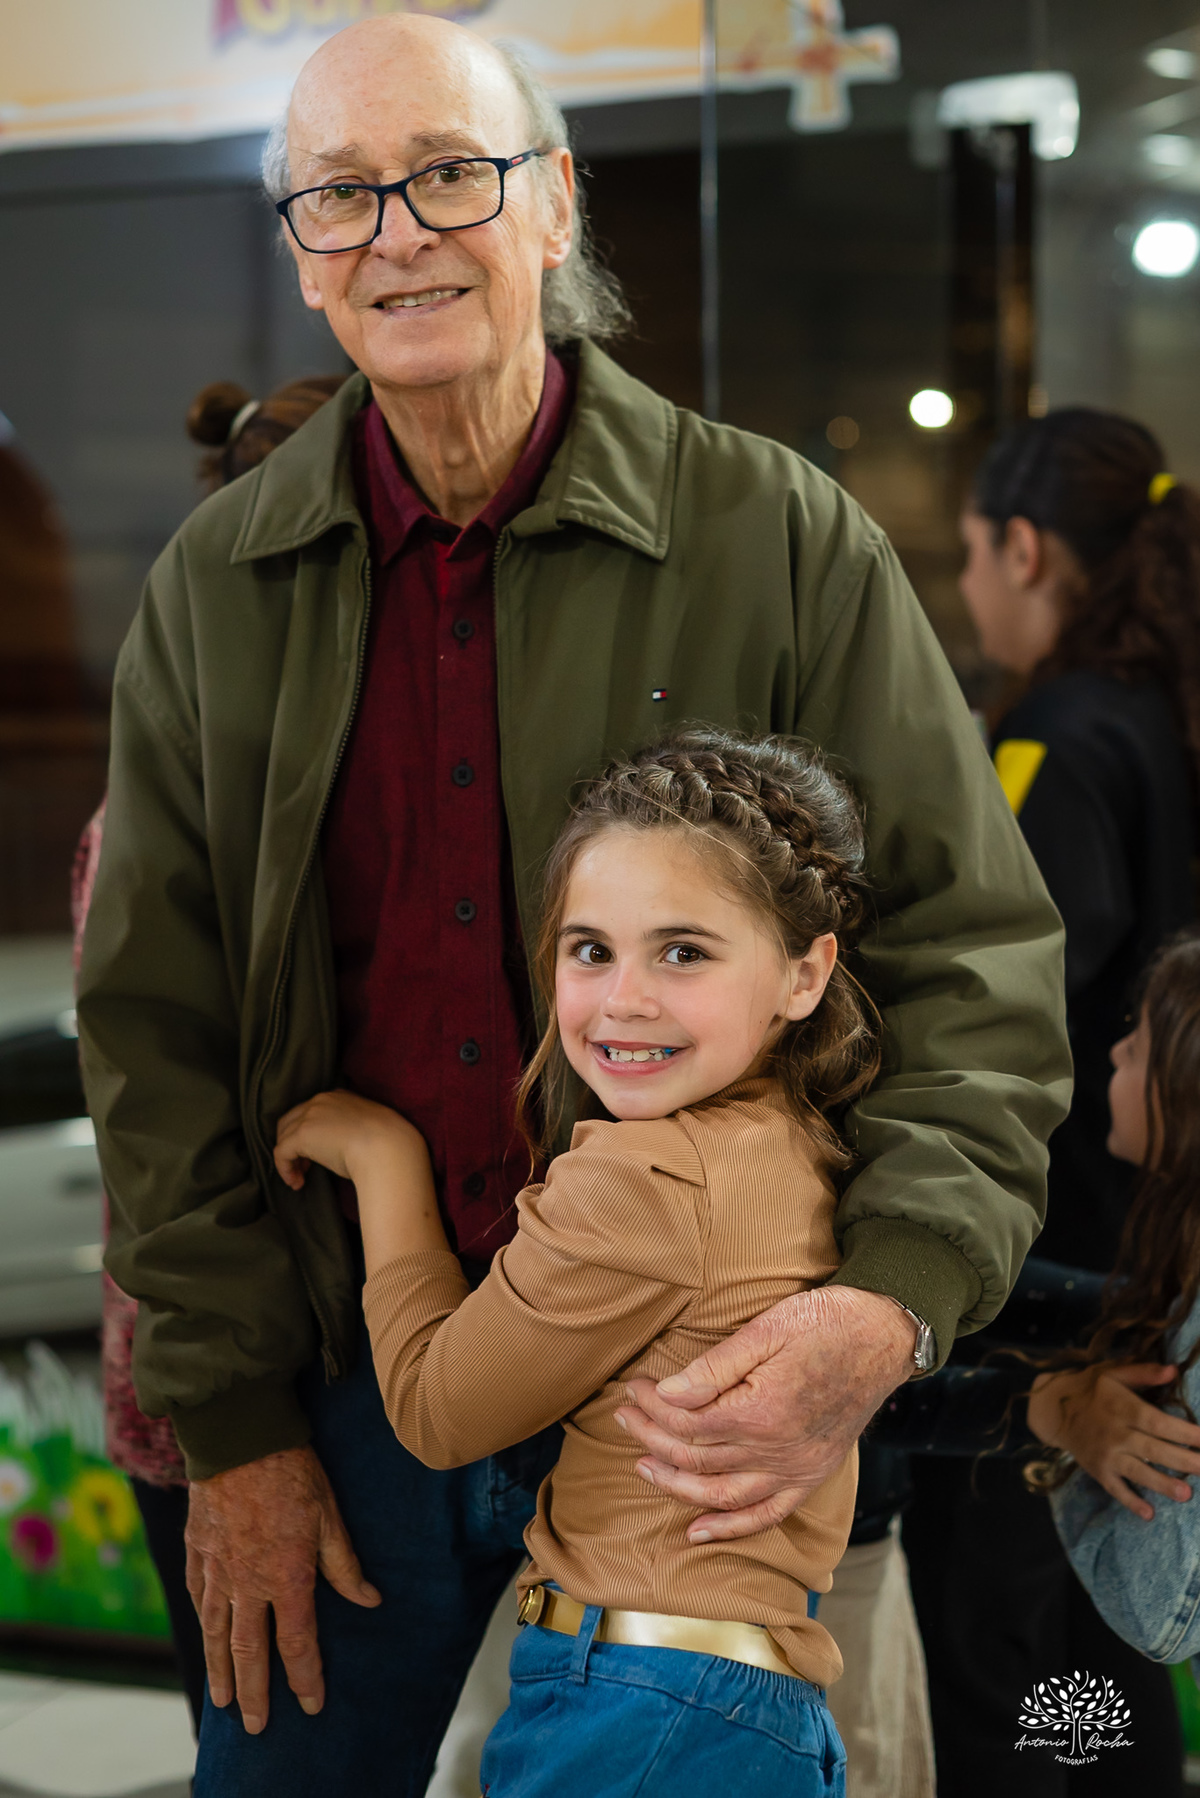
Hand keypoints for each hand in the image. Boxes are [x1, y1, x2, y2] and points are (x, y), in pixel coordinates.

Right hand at [185, 1445, 380, 1733]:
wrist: (239, 1436)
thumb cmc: (292, 1470)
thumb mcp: (330, 1516)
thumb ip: (345, 1565)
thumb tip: (370, 1600)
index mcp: (287, 1577)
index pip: (297, 1643)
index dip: (305, 1678)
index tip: (311, 1704)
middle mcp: (248, 1583)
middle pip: (250, 1652)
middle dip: (255, 1693)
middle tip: (255, 1726)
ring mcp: (217, 1569)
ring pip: (217, 1633)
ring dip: (220, 1670)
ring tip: (223, 1700)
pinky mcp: (197, 1550)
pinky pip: (199, 1598)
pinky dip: (203, 1624)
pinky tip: (206, 1637)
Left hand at [274, 1089, 426, 1189]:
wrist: (387, 1146)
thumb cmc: (384, 1142)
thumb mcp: (366, 1128)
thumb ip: (349, 1129)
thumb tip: (339, 1148)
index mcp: (338, 1096)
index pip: (311, 1111)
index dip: (309, 1133)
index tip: (316, 1154)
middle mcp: (320, 1100)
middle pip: (291, 1121)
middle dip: (293, 1144)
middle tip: (305, 1167)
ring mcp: (309, 1115)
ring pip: (284, 1136)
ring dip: (289, 1158)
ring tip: (300, 1178)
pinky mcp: (301, 1134)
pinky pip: (281, 1153)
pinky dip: (285, 1169)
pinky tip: (296, 1183)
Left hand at [614, 1286, 914, 1541]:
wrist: (885, 1334)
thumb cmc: (827, 1323)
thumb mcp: (766, 1329)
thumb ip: (715, 1367)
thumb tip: (667, 1392)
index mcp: (760, 1411)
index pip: (687, 1420)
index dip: (652, 1406)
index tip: (634, 1388)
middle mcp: (777, 1450)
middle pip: (696, 1456)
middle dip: (651, 1437)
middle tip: (623, 1417)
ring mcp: (796, 1469)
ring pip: (721, 1493)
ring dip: (676, 1485)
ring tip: (644, 1466)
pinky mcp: (812, 1475)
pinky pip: (766, 1514)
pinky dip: (730, 1527)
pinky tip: (698, 1530)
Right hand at [1028, 1362, 1199, 1521]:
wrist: (1054, 1410)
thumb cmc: (1091, 1389)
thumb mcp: (1114, 1373)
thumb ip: (1144, 1372)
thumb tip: (1173, 1370)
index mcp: (1122, 1407)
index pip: (1157, 1421)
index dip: (1183, 1432)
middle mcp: (1116, 1433)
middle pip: (1153, 1449)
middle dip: (1183, 1460)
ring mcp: (1106, 1454)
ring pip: (1138, 1471)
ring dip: (1162, 1483)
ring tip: (1186, 1494)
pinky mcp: (1098, 1470)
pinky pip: (1115, 1489)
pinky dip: (1130, 1502)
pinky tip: (1149, 1514)